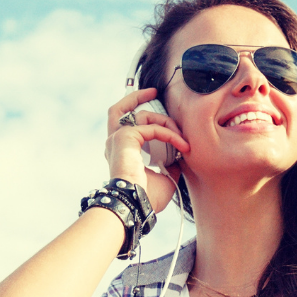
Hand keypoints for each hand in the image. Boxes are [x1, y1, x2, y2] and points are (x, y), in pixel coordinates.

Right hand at [104, 87, 187, 214]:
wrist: (135, 204)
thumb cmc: (147, 197)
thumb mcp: (165, 178)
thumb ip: (171, 163)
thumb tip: (181, 155)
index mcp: (121, 151)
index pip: (127, 126)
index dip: (146, 119)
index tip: (167, 123)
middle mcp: (115, 142)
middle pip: (119, 109)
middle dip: (136, 96)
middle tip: (154, 92)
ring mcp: (117, 138)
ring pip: (141, 114)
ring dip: (166, 122)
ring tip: (181, 137)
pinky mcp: (125, 137)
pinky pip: (152, 127)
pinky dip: (169, 134)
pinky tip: (181, 145)